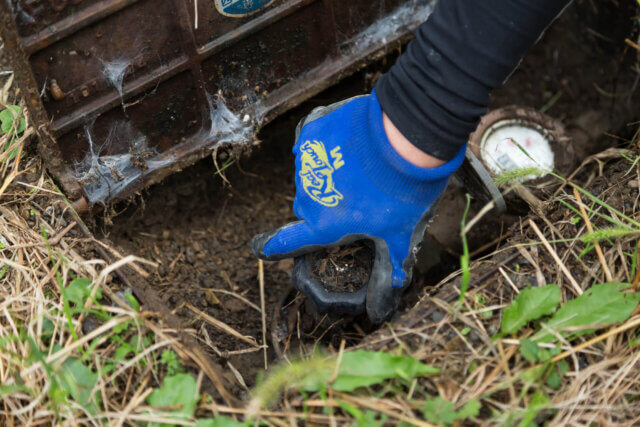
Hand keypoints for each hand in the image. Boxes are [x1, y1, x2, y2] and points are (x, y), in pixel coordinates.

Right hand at [251, 91, 464, 322]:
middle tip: (358, 198)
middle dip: (327, 206)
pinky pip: (311, 143)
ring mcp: (306, 161)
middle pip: (308, 207)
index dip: (273, 247)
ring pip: (311, 174)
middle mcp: (308, 196)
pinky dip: (326, 144)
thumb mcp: (399, 233)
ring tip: (362, 166)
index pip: (288, 243)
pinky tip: (348, 142)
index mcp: (323, 225)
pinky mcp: (311, 132)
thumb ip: (390, 267)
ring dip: (328, 173)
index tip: (261, 248)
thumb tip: (385, 303)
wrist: (404, 137)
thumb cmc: (401, 191)